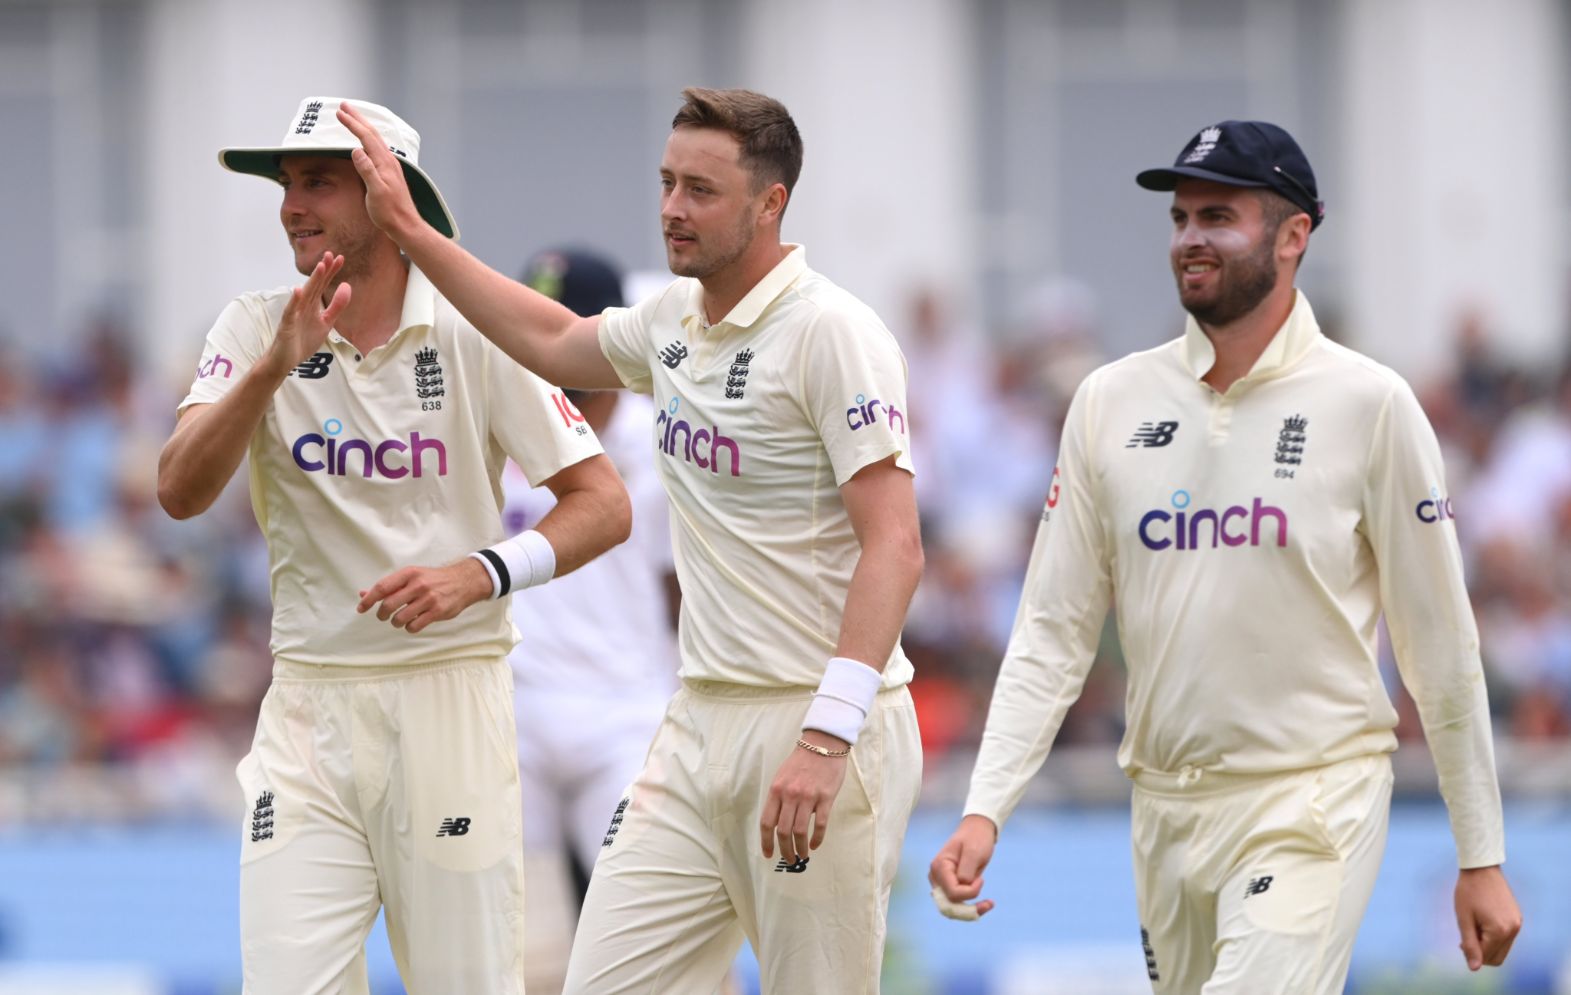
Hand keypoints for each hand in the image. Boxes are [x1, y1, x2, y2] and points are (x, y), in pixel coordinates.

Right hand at [263, 252, 349, 377]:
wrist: (285, 361)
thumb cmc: (303, 340)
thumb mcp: (326, 323)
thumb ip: (336, 307)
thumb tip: (347, 286)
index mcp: (312, 305)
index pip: (322, 285)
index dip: (331, 272)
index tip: (340, 258)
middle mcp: (302, 306)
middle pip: (314, 285)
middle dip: (323, 271)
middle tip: (330, 254)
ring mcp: (294, 315)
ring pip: (304, 295)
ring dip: (312, 281)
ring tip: (321, 267)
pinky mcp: (286, 326)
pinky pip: (290, 312)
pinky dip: (294, 301)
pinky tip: (298, 290)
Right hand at [337, 103, 424, 239]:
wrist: (405, 224)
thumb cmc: (390, 212)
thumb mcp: (376, 192)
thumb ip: (367, 170)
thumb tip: (356, 150)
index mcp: (384, 163)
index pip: (366, 137)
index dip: (352, 123)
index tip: (339, 112)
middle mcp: (389, 160)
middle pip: (372, 133)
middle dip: (357, 118)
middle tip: (344, 105)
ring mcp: (390, 166)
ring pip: (375, 140)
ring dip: (363, 126)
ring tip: (352, 118)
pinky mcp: (389, 173)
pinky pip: (377, 148)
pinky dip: (368, 139)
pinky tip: (366, 142)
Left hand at [356, 559, 493, 633]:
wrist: (463, 581)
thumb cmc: (433, 579)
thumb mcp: (412, 576)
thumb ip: (389, 586)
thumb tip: (363, 594)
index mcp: (409, 573)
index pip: (382, 587)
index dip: (369, 600)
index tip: (361, 608)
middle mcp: (418, 585)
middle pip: (388, 605)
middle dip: (381, 614)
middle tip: (383, 616)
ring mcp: (429, 599)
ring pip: (400, 618)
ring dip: (396, 622)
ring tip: (400, 619)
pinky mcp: (437, 612)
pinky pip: (414, 626)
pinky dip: (409, 627)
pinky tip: (413, 622)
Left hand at [759, 730, 848, 862]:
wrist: (823, 744)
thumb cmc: (802, 761)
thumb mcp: (782, 777)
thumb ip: (779, 798)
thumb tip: (778, 823)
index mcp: (776, 790)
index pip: (767, 822)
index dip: (766, 842)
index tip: (769, 854)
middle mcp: (790, 795)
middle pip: (783, 831)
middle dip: (785, 850)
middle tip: (789, 860)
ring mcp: (808, 797)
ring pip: (800, 831)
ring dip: (800, 848)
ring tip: (803, 856)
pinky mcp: (826, 798)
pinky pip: (820, 824)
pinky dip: (817, 838)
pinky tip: (815, 845)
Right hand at [928, 814, 998, 920]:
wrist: (977, 830)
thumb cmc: (976, 838)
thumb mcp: (974, 852)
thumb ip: (966, 870)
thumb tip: (962, 886)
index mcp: (939, 867)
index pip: (952, 892)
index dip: (969, 892)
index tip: (982, 880)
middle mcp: (936, 877)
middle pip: (949, 905)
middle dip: (968, 910)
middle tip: (989, 904)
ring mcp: (941, 883)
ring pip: (951, 909)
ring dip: (969, 911)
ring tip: (988, 905)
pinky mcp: (948, 886)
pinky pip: (956, 904)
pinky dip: (969, 908)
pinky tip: (984, 904)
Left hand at [1454, 865, 1520, 969]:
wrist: (1481, 868)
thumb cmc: (1468, 892)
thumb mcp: (1464, 919)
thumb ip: (1470, 945)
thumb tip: (1475, 968)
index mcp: (1500, 931)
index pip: (1486, 957)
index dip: (1471, 953)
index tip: (1461, 940)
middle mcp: (1513, 930)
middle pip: (1497, 957)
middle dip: (1481, 952)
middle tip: (1466, 935)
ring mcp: (1517, 924)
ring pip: (1502, 949)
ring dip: (1487, 944)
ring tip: (1474, 927)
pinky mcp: (1517, 918)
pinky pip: (1506, 937)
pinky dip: (1494, 936)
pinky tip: (1482, 922)